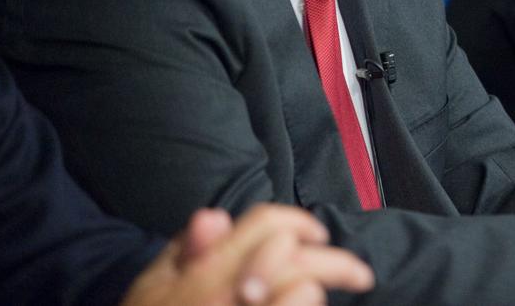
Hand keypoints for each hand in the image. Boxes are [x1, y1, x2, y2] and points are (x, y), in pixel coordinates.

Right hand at [121, 204, 373, 305]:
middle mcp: (230, 290)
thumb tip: (214, 216)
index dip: (297, 223)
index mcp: (206, 266)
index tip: (318, 234)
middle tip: (360, 275)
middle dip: (338, 263)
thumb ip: (187, 248)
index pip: (264, 224)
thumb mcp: (153, 283)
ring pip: (304, 292)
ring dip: (316, 294)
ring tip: (322, 302)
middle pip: (298, 259)